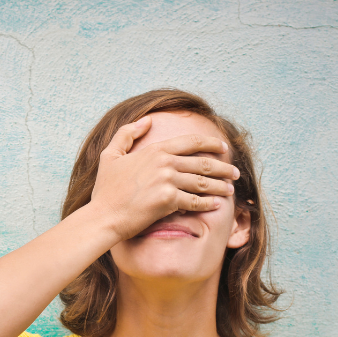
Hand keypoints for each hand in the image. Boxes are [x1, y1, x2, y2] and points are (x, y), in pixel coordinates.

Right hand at [89, 116, 239, 240]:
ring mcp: (168, 181)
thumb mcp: (110, 155)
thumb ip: (127, 133)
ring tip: (230, 189)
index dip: (211, 143)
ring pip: (202, 182)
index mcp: (155, 150)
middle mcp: (165, 163)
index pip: (191, 142)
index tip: (223, 148)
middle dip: (223, 167)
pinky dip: (208, 203)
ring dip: (219, 186)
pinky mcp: (169, 200)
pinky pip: (195, 201)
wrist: (103, 216)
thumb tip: (146, 120)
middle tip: (235, 172)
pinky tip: (216, 205)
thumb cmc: (106, 190)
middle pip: (202, 163)